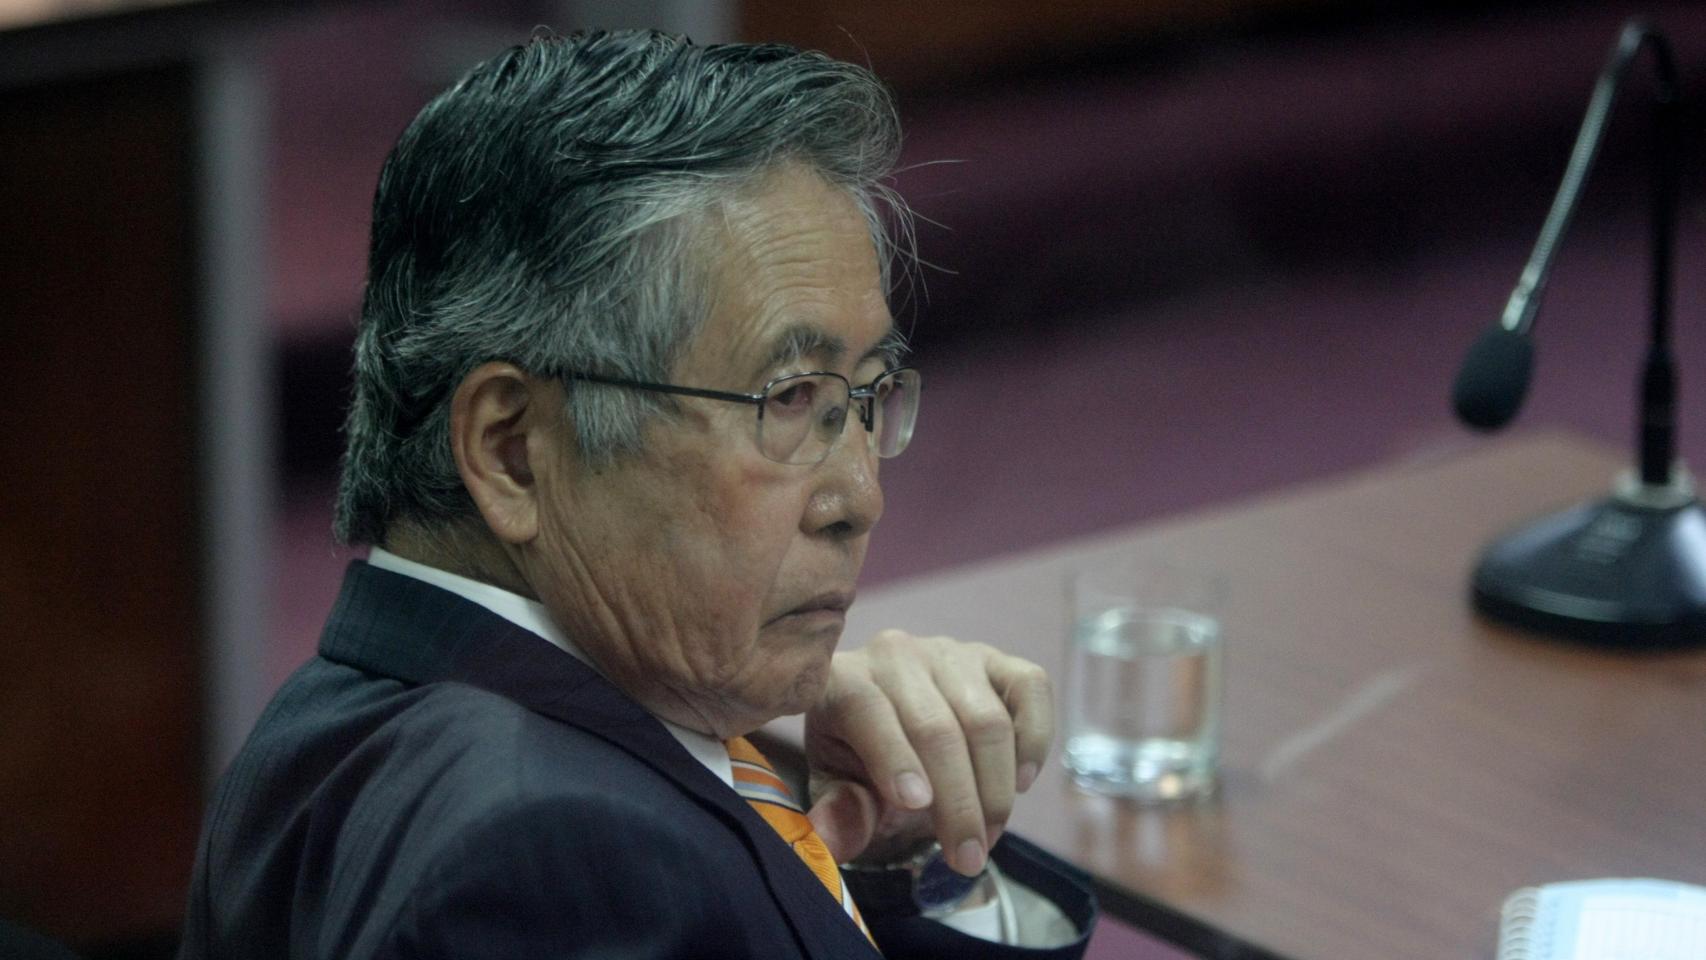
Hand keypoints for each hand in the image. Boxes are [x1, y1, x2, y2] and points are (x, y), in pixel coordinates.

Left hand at [802, 630, 1053, 876]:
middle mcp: (895, 655)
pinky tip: (1020, 781)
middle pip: (935, 726)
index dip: (893, 756)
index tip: (916, 805)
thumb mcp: (841, 789)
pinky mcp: (997, 660)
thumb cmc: (861, 761)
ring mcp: (950, 653)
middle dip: (958, 801)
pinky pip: (1031, 689)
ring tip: (989, 836)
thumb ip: (841, 811)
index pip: (866, 709)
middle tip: (967, 858)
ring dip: (995, 789)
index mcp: (842, 679)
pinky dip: (1034, 739)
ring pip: (986, 719)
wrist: (898, 730)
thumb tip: (833, 838)